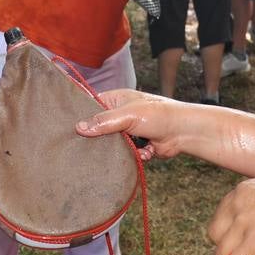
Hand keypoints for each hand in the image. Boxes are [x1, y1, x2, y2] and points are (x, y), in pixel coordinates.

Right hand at [76, 88, 191, 160]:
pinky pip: (124, 154)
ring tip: (125, 148)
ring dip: (118, 149)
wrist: (183, 132)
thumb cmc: (158, 114)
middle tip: (92, 146)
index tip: (71, 128)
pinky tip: (143, 151)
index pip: (90, 105)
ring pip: (111, 144)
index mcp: (115, 99)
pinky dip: (133, 155)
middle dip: (100, 138)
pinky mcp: (135, 146)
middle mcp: (119, 114)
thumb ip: (104, 121)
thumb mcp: (128, 115)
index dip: (82, 116)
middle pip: (99, 128)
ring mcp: (127, 131)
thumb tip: (79, 127)